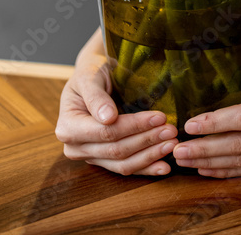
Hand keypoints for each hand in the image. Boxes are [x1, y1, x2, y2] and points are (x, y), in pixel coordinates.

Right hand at [55, 54, 177, 175]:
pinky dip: (146, 168)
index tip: (159, 117)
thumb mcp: (90, 76)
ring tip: (172, 144)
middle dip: (147, 140)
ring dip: (150, 156)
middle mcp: (75, 147)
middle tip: (172, 130)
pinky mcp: (103, 161)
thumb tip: (107, 118)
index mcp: (68, 127)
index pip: (106, 132)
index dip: (134, 126)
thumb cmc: (91, 72)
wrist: (93, 76)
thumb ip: (96, 97)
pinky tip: (164, 167)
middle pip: (116, 150)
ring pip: (123, 164)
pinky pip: (125, 169)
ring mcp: (90, 156)